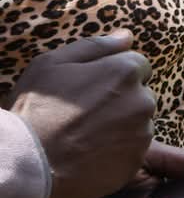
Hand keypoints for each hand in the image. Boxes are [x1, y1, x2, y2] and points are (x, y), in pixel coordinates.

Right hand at [6, 33, 153, 197]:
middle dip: (121, 99)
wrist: (27, 161)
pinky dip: (118, 150)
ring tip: (85, 133)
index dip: (114, 74)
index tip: (92, 87)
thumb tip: (126, 36)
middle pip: (141, 94)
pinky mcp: (137, 161)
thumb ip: (94, 46)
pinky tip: (90, 152)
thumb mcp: (51, 64)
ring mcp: (142, 133)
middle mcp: (143, 101)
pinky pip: (133, 149)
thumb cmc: (35, 108)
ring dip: (121, 125)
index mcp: (125, 72)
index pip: (138, 65)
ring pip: (139, 122)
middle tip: (85, 112)